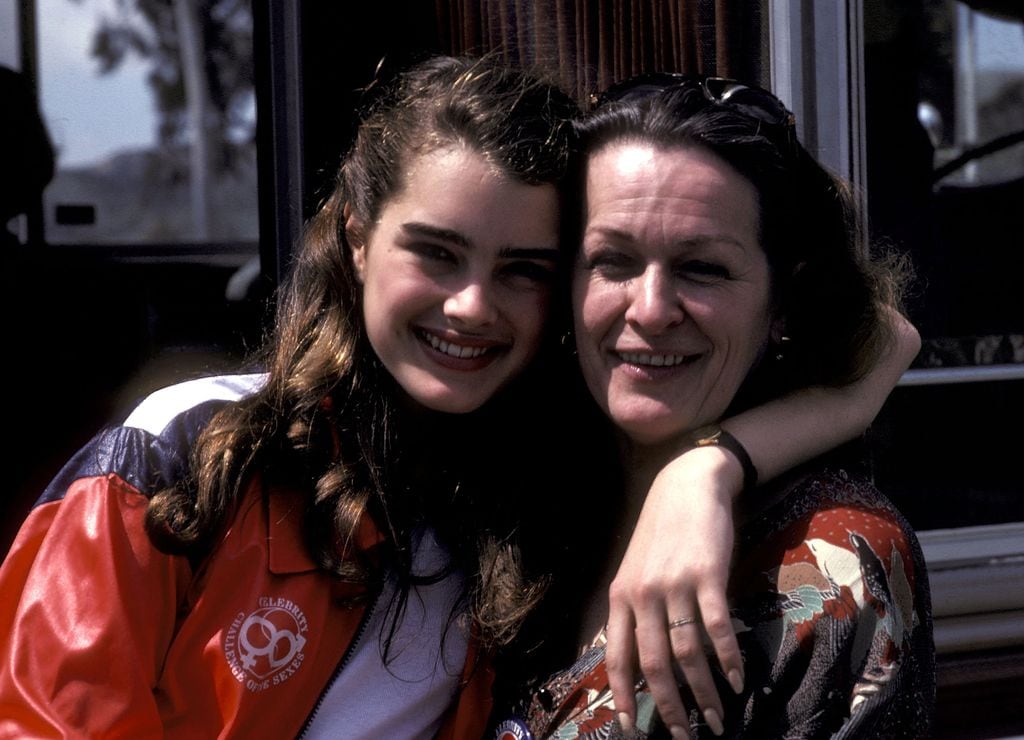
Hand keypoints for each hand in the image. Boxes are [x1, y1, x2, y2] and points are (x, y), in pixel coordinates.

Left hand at [606, 446, 743, 737]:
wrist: (686, 486)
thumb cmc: (661, 533)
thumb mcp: (635, 571)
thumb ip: (634, 612)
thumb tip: (638, 661)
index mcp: (620, 597)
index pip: (616, 657)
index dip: (622, 696)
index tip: (630, 728)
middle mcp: (643, 594)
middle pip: (653, 664)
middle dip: (670, 707)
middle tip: (687, 735)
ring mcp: (674, 584)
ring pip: (687, 653)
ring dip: (704, 693)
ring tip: (718, 719)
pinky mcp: (707, 575)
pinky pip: (716, 627)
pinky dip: (728, 659)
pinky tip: (737, 680)